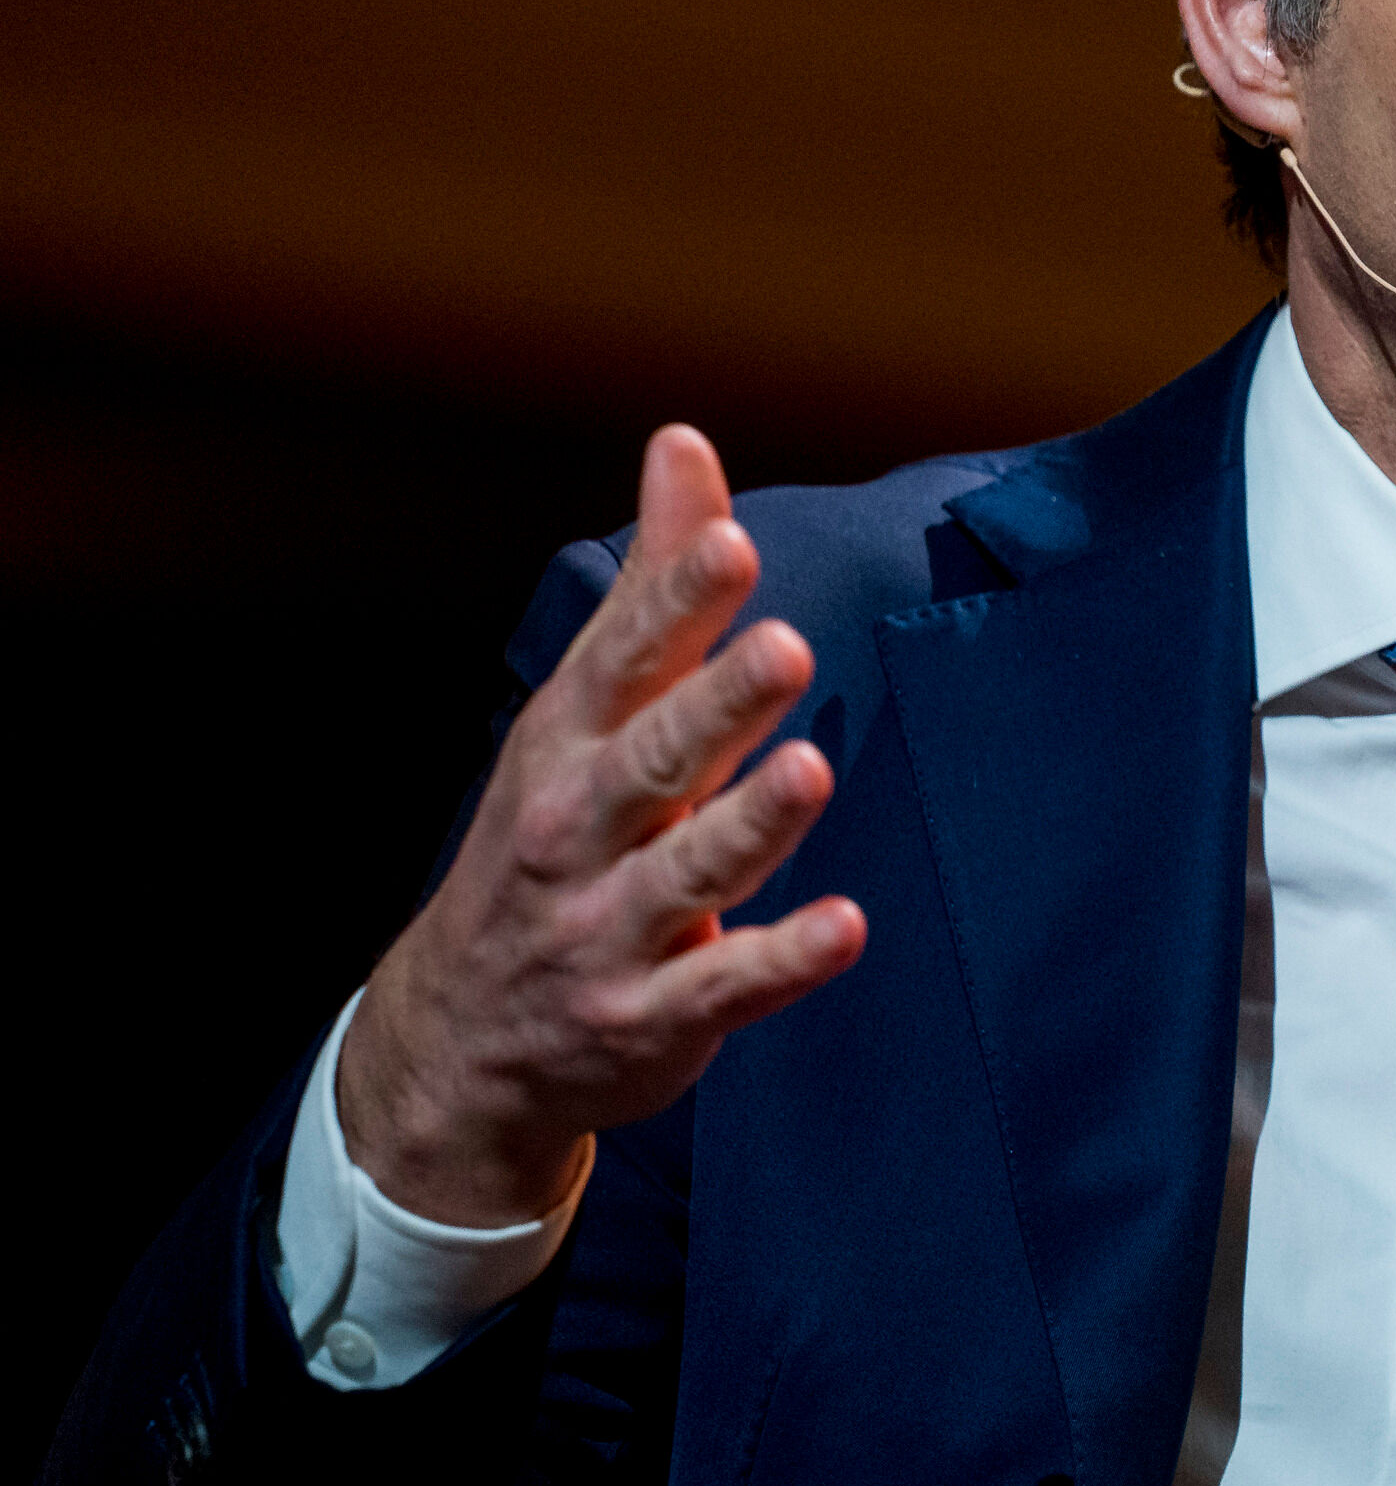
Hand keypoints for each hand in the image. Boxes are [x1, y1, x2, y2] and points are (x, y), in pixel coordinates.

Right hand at [337, 426, 865, 1224]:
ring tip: (810, 768)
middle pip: (651, 760)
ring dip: (751, 822)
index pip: (623, 662)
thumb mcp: (584, 711)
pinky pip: (722, 985)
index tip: (730, 544)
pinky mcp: (652, 1016)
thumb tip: (683, 443)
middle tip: (785, 646)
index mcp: (567, 746)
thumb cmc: (551, 838)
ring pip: (688, 870)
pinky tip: (845, 928)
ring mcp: (610, 928)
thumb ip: (654, 584)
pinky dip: (781, 959)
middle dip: (714, 704)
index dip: (675, 603)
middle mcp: (578, 832)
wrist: (460, 1043)